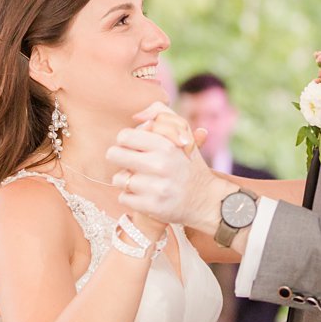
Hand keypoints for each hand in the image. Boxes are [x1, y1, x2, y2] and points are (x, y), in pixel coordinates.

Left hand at [108, 108, 233, 231]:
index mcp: (165, 145)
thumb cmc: (187, 163)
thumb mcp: (182, 132)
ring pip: (117, 179)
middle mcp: (161, 165)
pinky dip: (130, 197)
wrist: (206, 200)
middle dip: (121, 158)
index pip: (124, 136)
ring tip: (142, 180)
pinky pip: (123, 198)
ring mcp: (156, 188)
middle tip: (133, 163)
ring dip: (126, 180)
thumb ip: (161, 115)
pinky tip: (145, 194)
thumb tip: (137, 116)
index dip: (126, 141)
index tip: (135, 147)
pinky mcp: (152, 207)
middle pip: (114, 155)